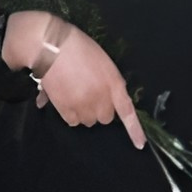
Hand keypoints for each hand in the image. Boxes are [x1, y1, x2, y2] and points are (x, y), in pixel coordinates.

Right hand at [2, 13, 143, 148]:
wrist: (51, 47)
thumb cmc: (77, 47)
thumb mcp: (102, 61)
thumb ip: (108, 82)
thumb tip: (111, 99)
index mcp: (114, 83)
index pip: (128, 111)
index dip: (135, 130)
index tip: (140, 144)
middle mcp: (102, 98)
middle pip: (106, 118)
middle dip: (99, 109)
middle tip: (88, 93)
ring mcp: (85, 105)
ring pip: (88, 121)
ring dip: (84, 112)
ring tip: (74, 92)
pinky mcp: (67, 110)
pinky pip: (73, 122)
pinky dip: (70, 113)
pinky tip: (65, 97)